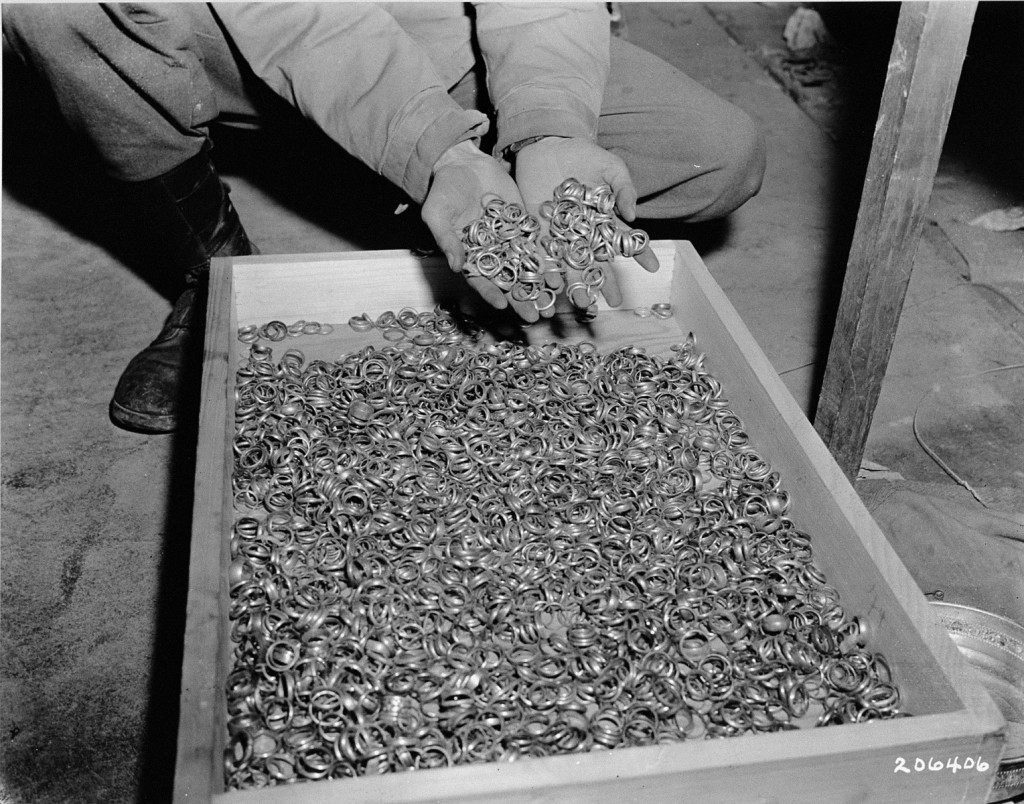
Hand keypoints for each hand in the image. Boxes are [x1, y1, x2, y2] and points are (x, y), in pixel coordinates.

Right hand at [422, 141, 540, 321]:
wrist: (464, 163)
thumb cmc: (444, 191)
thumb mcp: (437, 214)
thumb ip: (447, 239)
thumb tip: (455, 266)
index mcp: (468, 255)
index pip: (480, 280)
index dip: (491, 293)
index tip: (503, 306)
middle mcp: (490, 253)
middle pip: (508, 281)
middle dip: (522, 299)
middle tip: (535, 318)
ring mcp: (508, 240)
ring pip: (526, 267)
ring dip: (539, 285)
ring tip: (553, 300)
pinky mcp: (523, 225)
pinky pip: (537, 245)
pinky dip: (547, 260)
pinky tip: (559, 273)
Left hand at [515, 137, 658, 309]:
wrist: (547, 144)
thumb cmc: (583, 154)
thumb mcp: (611, 167)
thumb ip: (623, 188)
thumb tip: (632, 216)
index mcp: (605, 219)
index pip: (626, 240)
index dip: (640, 253)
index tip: (653, 268)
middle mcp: (584, 232)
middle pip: (598, 261)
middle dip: (606, 282)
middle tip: (614, 302)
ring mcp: (561, 234)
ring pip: (571, 264)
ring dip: (577, 284)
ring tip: (584, 304)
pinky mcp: (538, 230)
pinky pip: (543, 254)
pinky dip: (547, 269)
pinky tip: (552, 285)